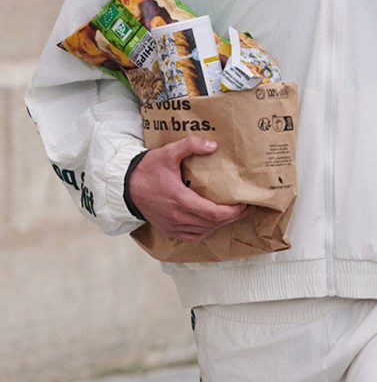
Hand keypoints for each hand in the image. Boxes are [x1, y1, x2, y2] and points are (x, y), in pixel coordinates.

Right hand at [128, 136, 250, 240]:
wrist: (125, 186)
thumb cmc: (146, 170)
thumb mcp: (168, 153)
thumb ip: (190, 146)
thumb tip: (213, 145)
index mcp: (181, 200)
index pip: (214, 214)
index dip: (233, 212)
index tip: (245, 205)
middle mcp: (178, 217)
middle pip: (213, 224)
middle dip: (233, 217)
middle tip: (246, 209)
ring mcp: (172, 226)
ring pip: (204, 232)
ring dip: (220, 225)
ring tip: (233, 214)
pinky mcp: (168, 229)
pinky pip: (192, 236)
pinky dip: (205, 230)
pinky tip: (212, 222)